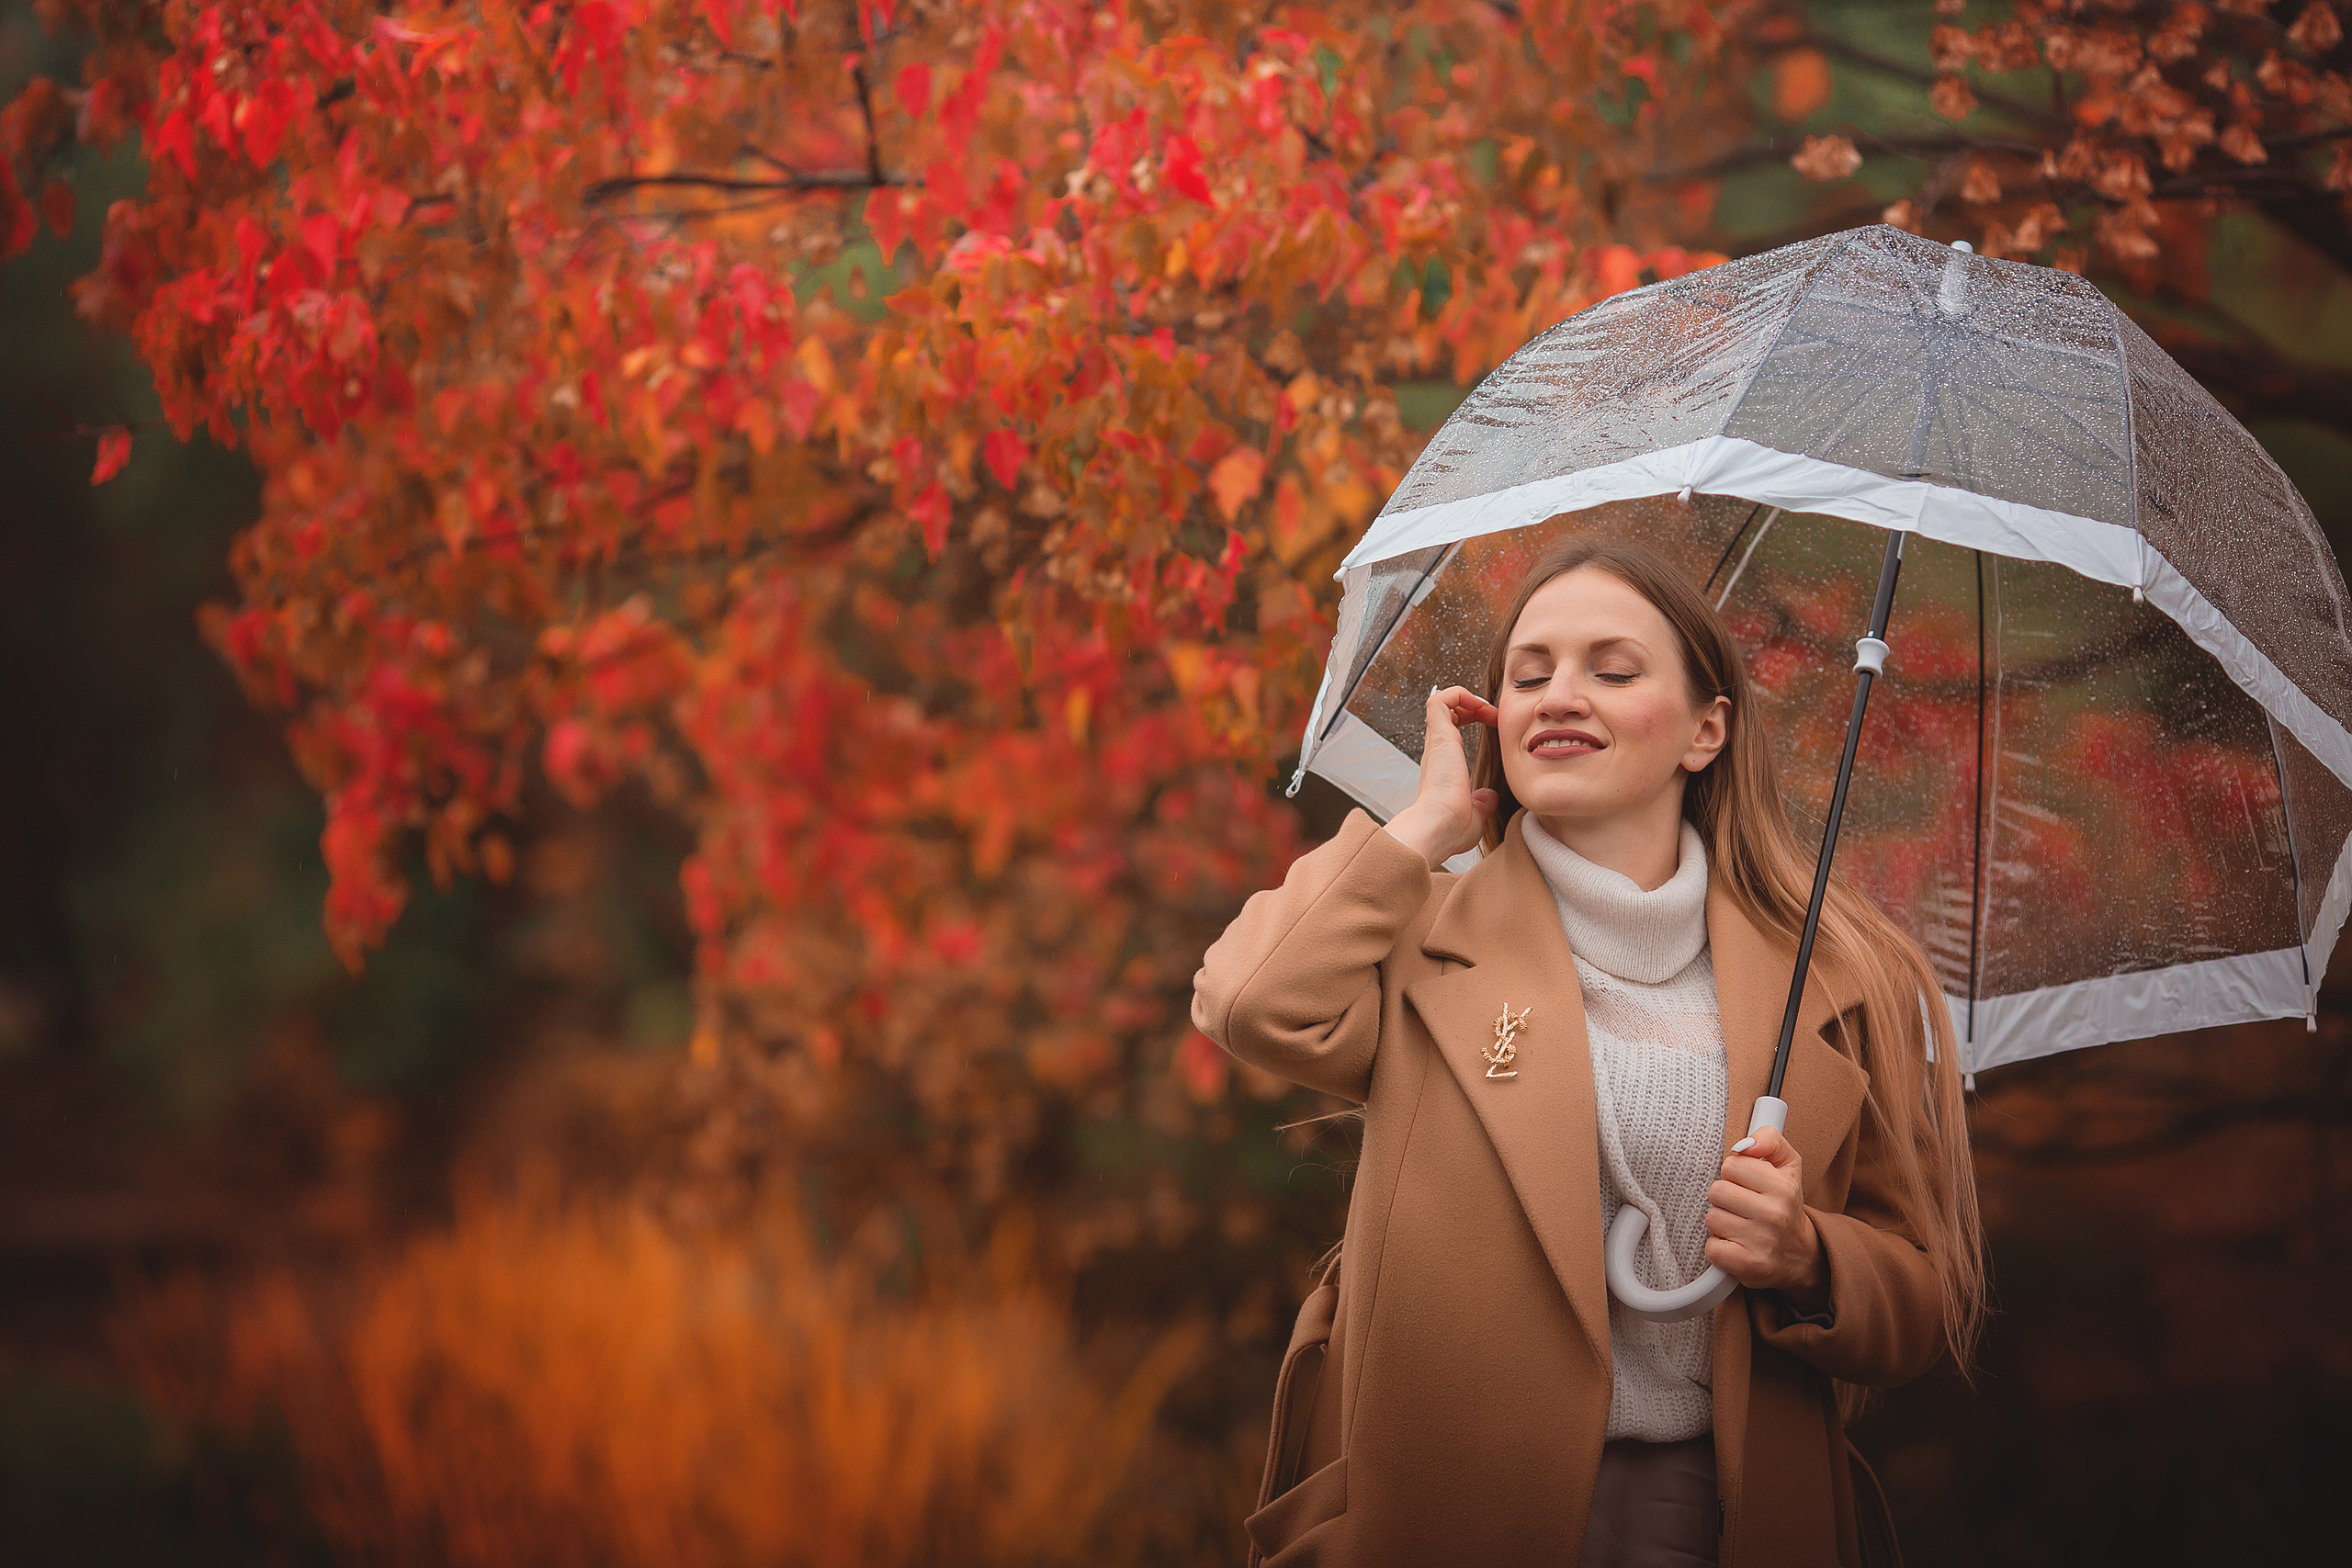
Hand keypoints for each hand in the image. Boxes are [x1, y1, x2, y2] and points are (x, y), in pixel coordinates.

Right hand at [1383, 685, 1499, 868]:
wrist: (1438, 827)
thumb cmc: (1451, 827)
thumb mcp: (1475, 814)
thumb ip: (1482, 803)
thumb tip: (1489, 797)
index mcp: (1443, 767)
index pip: (1449, 731)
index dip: (1469, 719)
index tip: (1491, 725)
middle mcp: (1436, 752)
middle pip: (1445, 713)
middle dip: (1469, 705)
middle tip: (1491, 714)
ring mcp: (1436, 743)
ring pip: (1440, 701)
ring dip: (1464, 697)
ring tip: (1485, 707)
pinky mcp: (1438, 736)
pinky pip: (1440, 700)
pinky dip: (1458, 693)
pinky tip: (1478, 705)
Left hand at [1703, 1124, 1826, 1311]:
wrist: (1799, 1256)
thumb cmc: (1785, 1205)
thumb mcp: (1788, 1166)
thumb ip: (1770, 1140)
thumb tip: (1746, 1143)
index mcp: (1783, 1186)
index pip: (1731, 1165)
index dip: (1734, 1175)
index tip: (1746, 1185)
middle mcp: (1775, 1214)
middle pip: (1717, 1191)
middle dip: (1724, 1199)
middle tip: (1741, 1208)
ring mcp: (1762, 1242)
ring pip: (1712, 1218)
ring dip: (1721, 1223)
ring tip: (1739, 1227)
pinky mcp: (1748, 1265)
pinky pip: (1711, 1248)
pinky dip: (1718, 1248)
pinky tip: (1735, 1246)